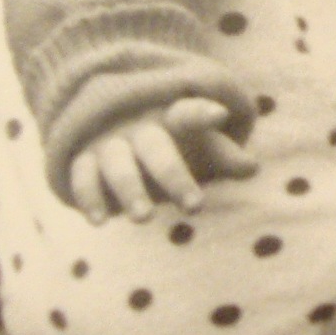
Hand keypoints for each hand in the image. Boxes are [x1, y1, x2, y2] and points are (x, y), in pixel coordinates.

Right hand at [69, 97, 256, 223]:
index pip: (189, 113)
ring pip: (118, 163)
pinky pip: (82, 177)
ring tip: (144, 219)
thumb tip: (252, 167)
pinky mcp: (85, 161)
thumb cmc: (175, 144)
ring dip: (130, 190)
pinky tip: (99, 221)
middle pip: (156, 147)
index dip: (203, 113)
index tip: (219, 115)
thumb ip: (225, 156)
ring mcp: (111, 144)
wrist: (115, 126)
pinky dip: (89, 198)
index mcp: (173, 120)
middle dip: (174, 176)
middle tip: (196, 206)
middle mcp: (140, 129)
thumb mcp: (203, 148)